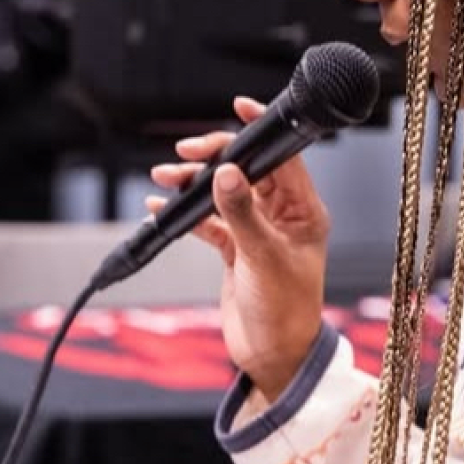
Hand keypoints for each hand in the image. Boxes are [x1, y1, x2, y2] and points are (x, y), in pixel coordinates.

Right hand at [150, 97, 328, 402]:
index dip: (259, 131)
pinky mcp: (234, 249)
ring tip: (163, 180)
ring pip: (221, 192)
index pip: (282, 157)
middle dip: (212, 158)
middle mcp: (282, 216)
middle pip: (245, 169)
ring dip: (192, 184)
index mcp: (303, 211)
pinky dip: (185, 213)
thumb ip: (240, 213)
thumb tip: (224, 171)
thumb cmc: (284, 312)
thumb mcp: (262, 258)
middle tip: (183, 154)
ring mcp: (256, 231)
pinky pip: (207, 220)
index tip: (238, 106)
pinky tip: (161, 208)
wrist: (272, 358)